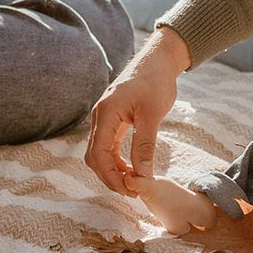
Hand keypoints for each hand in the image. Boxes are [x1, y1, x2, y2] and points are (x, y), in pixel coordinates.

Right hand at [84, 27, 188, 191]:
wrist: (158, 61)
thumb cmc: (156, 83)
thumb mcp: (153, 115)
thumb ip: (145, 145)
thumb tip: (143, 175)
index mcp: (106, 113)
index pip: (100, 154)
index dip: (112, 176)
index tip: (130, 190)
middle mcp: (100, 116)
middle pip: (95, 156)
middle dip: (110, 176)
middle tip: (132, 191)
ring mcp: (104, 117)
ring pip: (99, 152)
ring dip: (112, 169)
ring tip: (133, 182)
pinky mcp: (111, 118)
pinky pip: (107, 144)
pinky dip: (116, 159)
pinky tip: (131, 167)